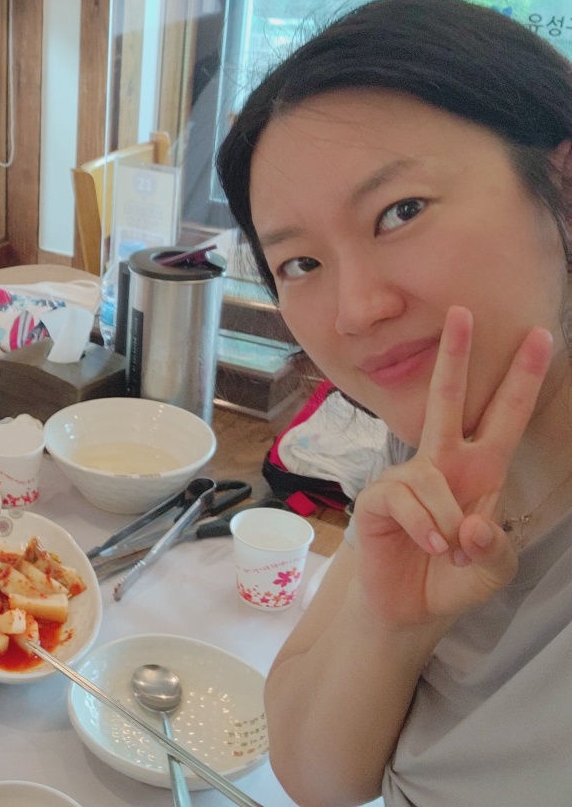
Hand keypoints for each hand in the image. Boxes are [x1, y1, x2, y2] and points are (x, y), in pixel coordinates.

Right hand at [352, 306, 552, 628]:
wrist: (410, 607)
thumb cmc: (454, 577)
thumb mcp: (493, 567)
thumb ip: (493, 546)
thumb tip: (469, 523)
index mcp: (480, 469)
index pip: (503, 416)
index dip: (520, 378)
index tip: (539, 337)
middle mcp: (443, 463)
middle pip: (447, 399)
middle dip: (455, 356)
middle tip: (462, 312)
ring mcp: (408, 477)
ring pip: (434, 479)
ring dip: (448, 523)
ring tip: (447, 550)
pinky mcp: (380, 498)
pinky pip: (407, 501)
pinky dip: (425, 529)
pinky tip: (429, 546)